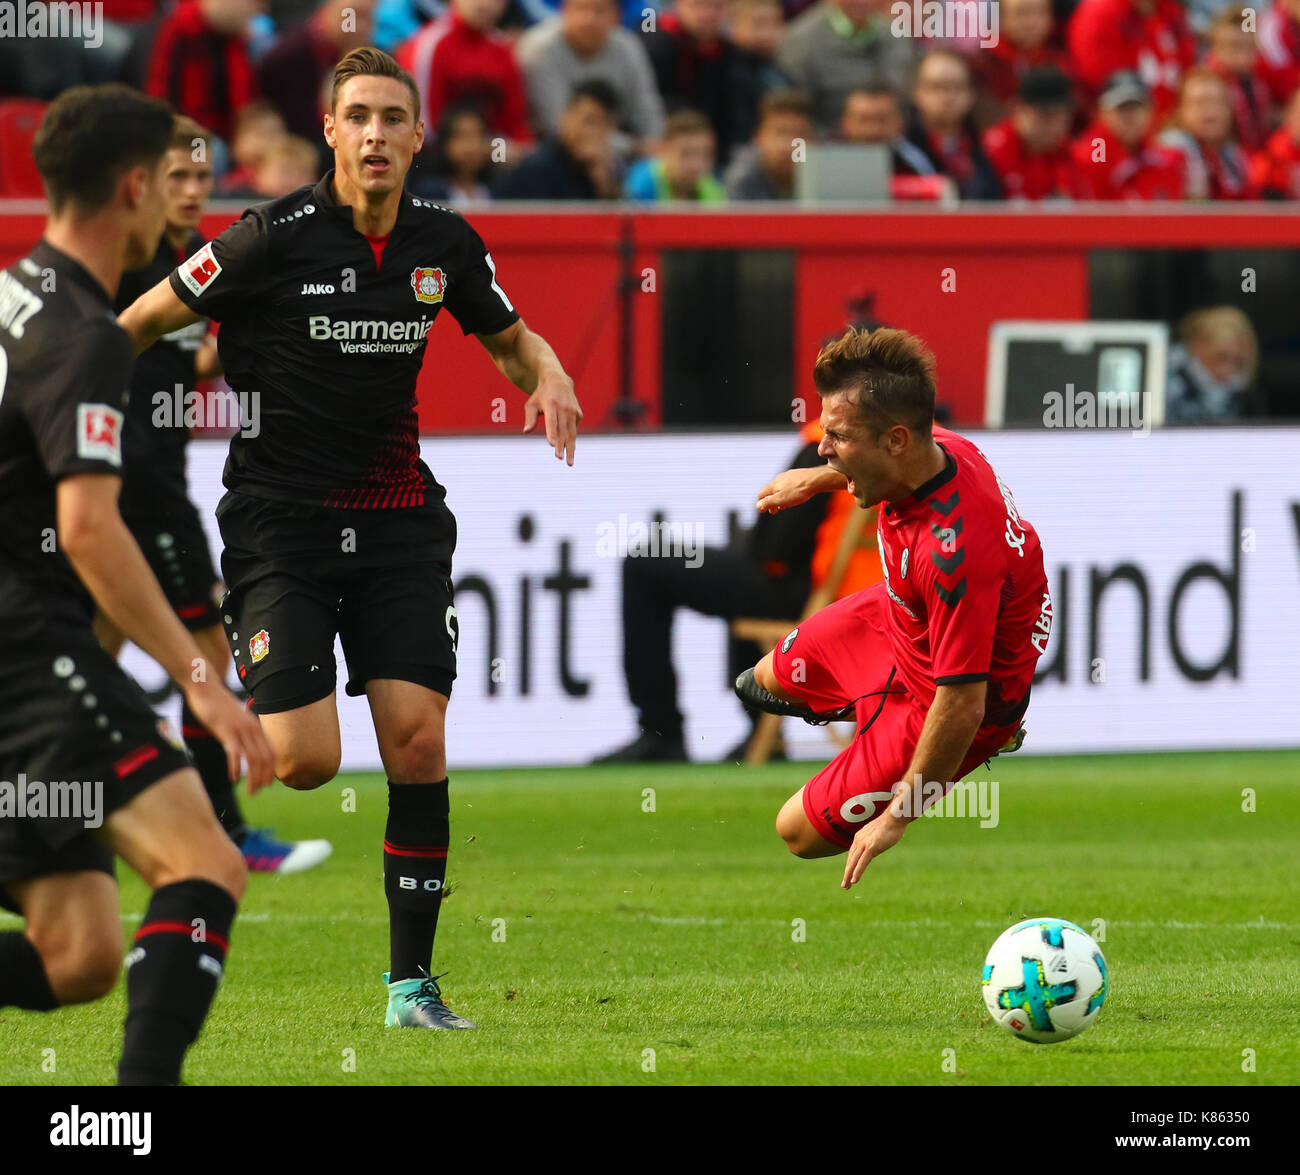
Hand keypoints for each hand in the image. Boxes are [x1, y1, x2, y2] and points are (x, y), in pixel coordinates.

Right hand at [183, 677, 274, 795]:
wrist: (206, 688)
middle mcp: (252, 729)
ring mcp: (240, 730)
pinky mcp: (226, 731)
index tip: (268, 783)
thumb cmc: (218, 705)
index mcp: (255, 727)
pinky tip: (234, 779)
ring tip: (251, 792)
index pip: (271, 752)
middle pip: (265, 758)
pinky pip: (235, 753)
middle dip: (264, 778)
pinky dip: (236, 768)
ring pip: (253, 758)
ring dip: (253, 778)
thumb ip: (241, 732)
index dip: (271, 770)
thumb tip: (243, 747)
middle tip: (258, 792)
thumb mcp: (235, 719)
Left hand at [523, 370, 581, 464]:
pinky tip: (569, 450)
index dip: (552, 433)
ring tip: (569, 462)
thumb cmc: (541, 395)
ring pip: (571, 433)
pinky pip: (573, 430)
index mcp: (551, 404)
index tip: (552, 445)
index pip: (552, 422)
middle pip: (563, 430)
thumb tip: (526, 432)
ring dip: (570, 449)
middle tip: (559, 459)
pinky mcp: (578, 414)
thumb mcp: (531, 403)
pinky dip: (571, 440)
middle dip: (561, 446)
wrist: (559, 381)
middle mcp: (564, 408)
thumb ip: (529, 418)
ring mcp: (573, 411)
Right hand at [758, 467, 840, 513]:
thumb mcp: (780, 500)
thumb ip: (768, 503)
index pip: (761, 494)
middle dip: (771, 502)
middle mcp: (779, 478)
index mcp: (773, 485)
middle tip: (774, 511)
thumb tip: (758, 506)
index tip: (764, 511)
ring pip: (780, 488)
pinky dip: (787, 492)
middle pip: (770, 491)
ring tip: (783, 506)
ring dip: (779, 498)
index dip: (761, 504)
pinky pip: (789, 485)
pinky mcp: (797, 475)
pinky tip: (793, 496)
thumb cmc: (798, 491)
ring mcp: (788, 476)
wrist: (815, 480)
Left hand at [841, 811, 906, 888]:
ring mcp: (864, 843)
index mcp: (860, 836)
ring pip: (854, 862)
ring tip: (846, 886)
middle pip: (850, 859)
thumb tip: (873, 850)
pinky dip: (857, 871)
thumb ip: (873, 842)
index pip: (852, 854)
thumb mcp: (878, 834)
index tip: (848, 875)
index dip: (850, 865)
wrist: (894, 817)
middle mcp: (859, 840)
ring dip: (849, 875)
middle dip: (847, 873)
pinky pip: (862, 862)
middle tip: (844, 885)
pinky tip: (854, 880)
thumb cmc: (890, 824)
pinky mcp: (871, 846)